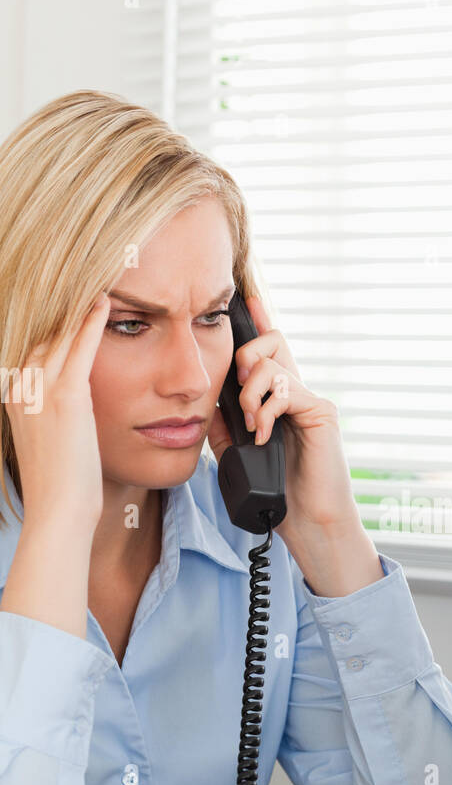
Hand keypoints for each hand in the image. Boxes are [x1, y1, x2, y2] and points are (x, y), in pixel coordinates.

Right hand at [7, 293, 109, 533]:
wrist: (60, 512)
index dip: (52, 316)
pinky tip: (105, 303)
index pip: (33, 341)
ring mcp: (40, 391)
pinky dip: (92, 323)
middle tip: (86, 273)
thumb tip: (67, 404)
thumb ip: (52, 412)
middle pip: (43, 329)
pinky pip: (80, 350)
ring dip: (78, 304)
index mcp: (13, 393)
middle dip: (64, 302)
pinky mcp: (66, 399)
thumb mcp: (49, 439)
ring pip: (59, 332)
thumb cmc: (63, 484)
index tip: (70, 292)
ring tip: (98, 277)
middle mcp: (20, 385)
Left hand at [207, 295, 381, 592]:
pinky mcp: (321, 413)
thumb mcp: (236, 452)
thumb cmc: (277, 492)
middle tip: (238, 394)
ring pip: (274, 365)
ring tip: (250, 425)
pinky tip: (263, 434)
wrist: (309, 523)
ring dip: (250, 392)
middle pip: (272, 343)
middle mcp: (297, 393)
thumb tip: (203, 397)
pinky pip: (286, 389)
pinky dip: (267, 410)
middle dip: (245, 358)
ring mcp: (311, 400)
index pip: (268, 350)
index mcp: (278, 400)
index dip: (258, 322)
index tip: (247, 298)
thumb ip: (222, 422)